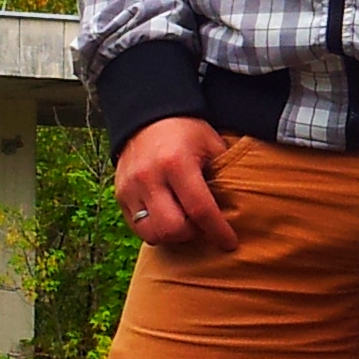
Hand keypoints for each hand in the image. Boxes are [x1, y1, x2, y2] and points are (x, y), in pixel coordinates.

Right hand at [113, 116, 238, 249]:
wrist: (147, 116)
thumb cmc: (187, 131)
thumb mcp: (212, 145)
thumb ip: (224, 176)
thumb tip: (238, 210)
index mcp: (176, 163)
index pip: (200, 209)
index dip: (218, 231)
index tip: (230, 243)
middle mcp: (149, 177)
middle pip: (172, 229)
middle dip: (193, 234)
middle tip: (204, 227)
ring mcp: (130, 188)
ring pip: (152, 234)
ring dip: (173, 235)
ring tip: (186, 223)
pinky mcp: (120, 195)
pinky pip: (137, 228)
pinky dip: (155, 230)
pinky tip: (169, 218)